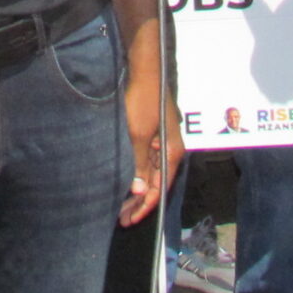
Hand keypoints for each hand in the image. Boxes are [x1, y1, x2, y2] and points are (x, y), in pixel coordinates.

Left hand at [117, 72, 182, 226]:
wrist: (145, 73)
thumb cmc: (143, 101)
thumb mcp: (138, 135)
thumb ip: (139, 164)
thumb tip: (140, 191)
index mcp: (172, 153)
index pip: (159, 189)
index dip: (144, 207)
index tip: (129, 220)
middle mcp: (170, 151)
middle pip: (156, 184)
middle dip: (139, 203)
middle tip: (121, 219)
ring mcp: (162, 143)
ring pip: (150, 174)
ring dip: (137, 190)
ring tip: (120, 206)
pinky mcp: (153, 136)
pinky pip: (146, 161)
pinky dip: (136, 174)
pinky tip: (124, 181)